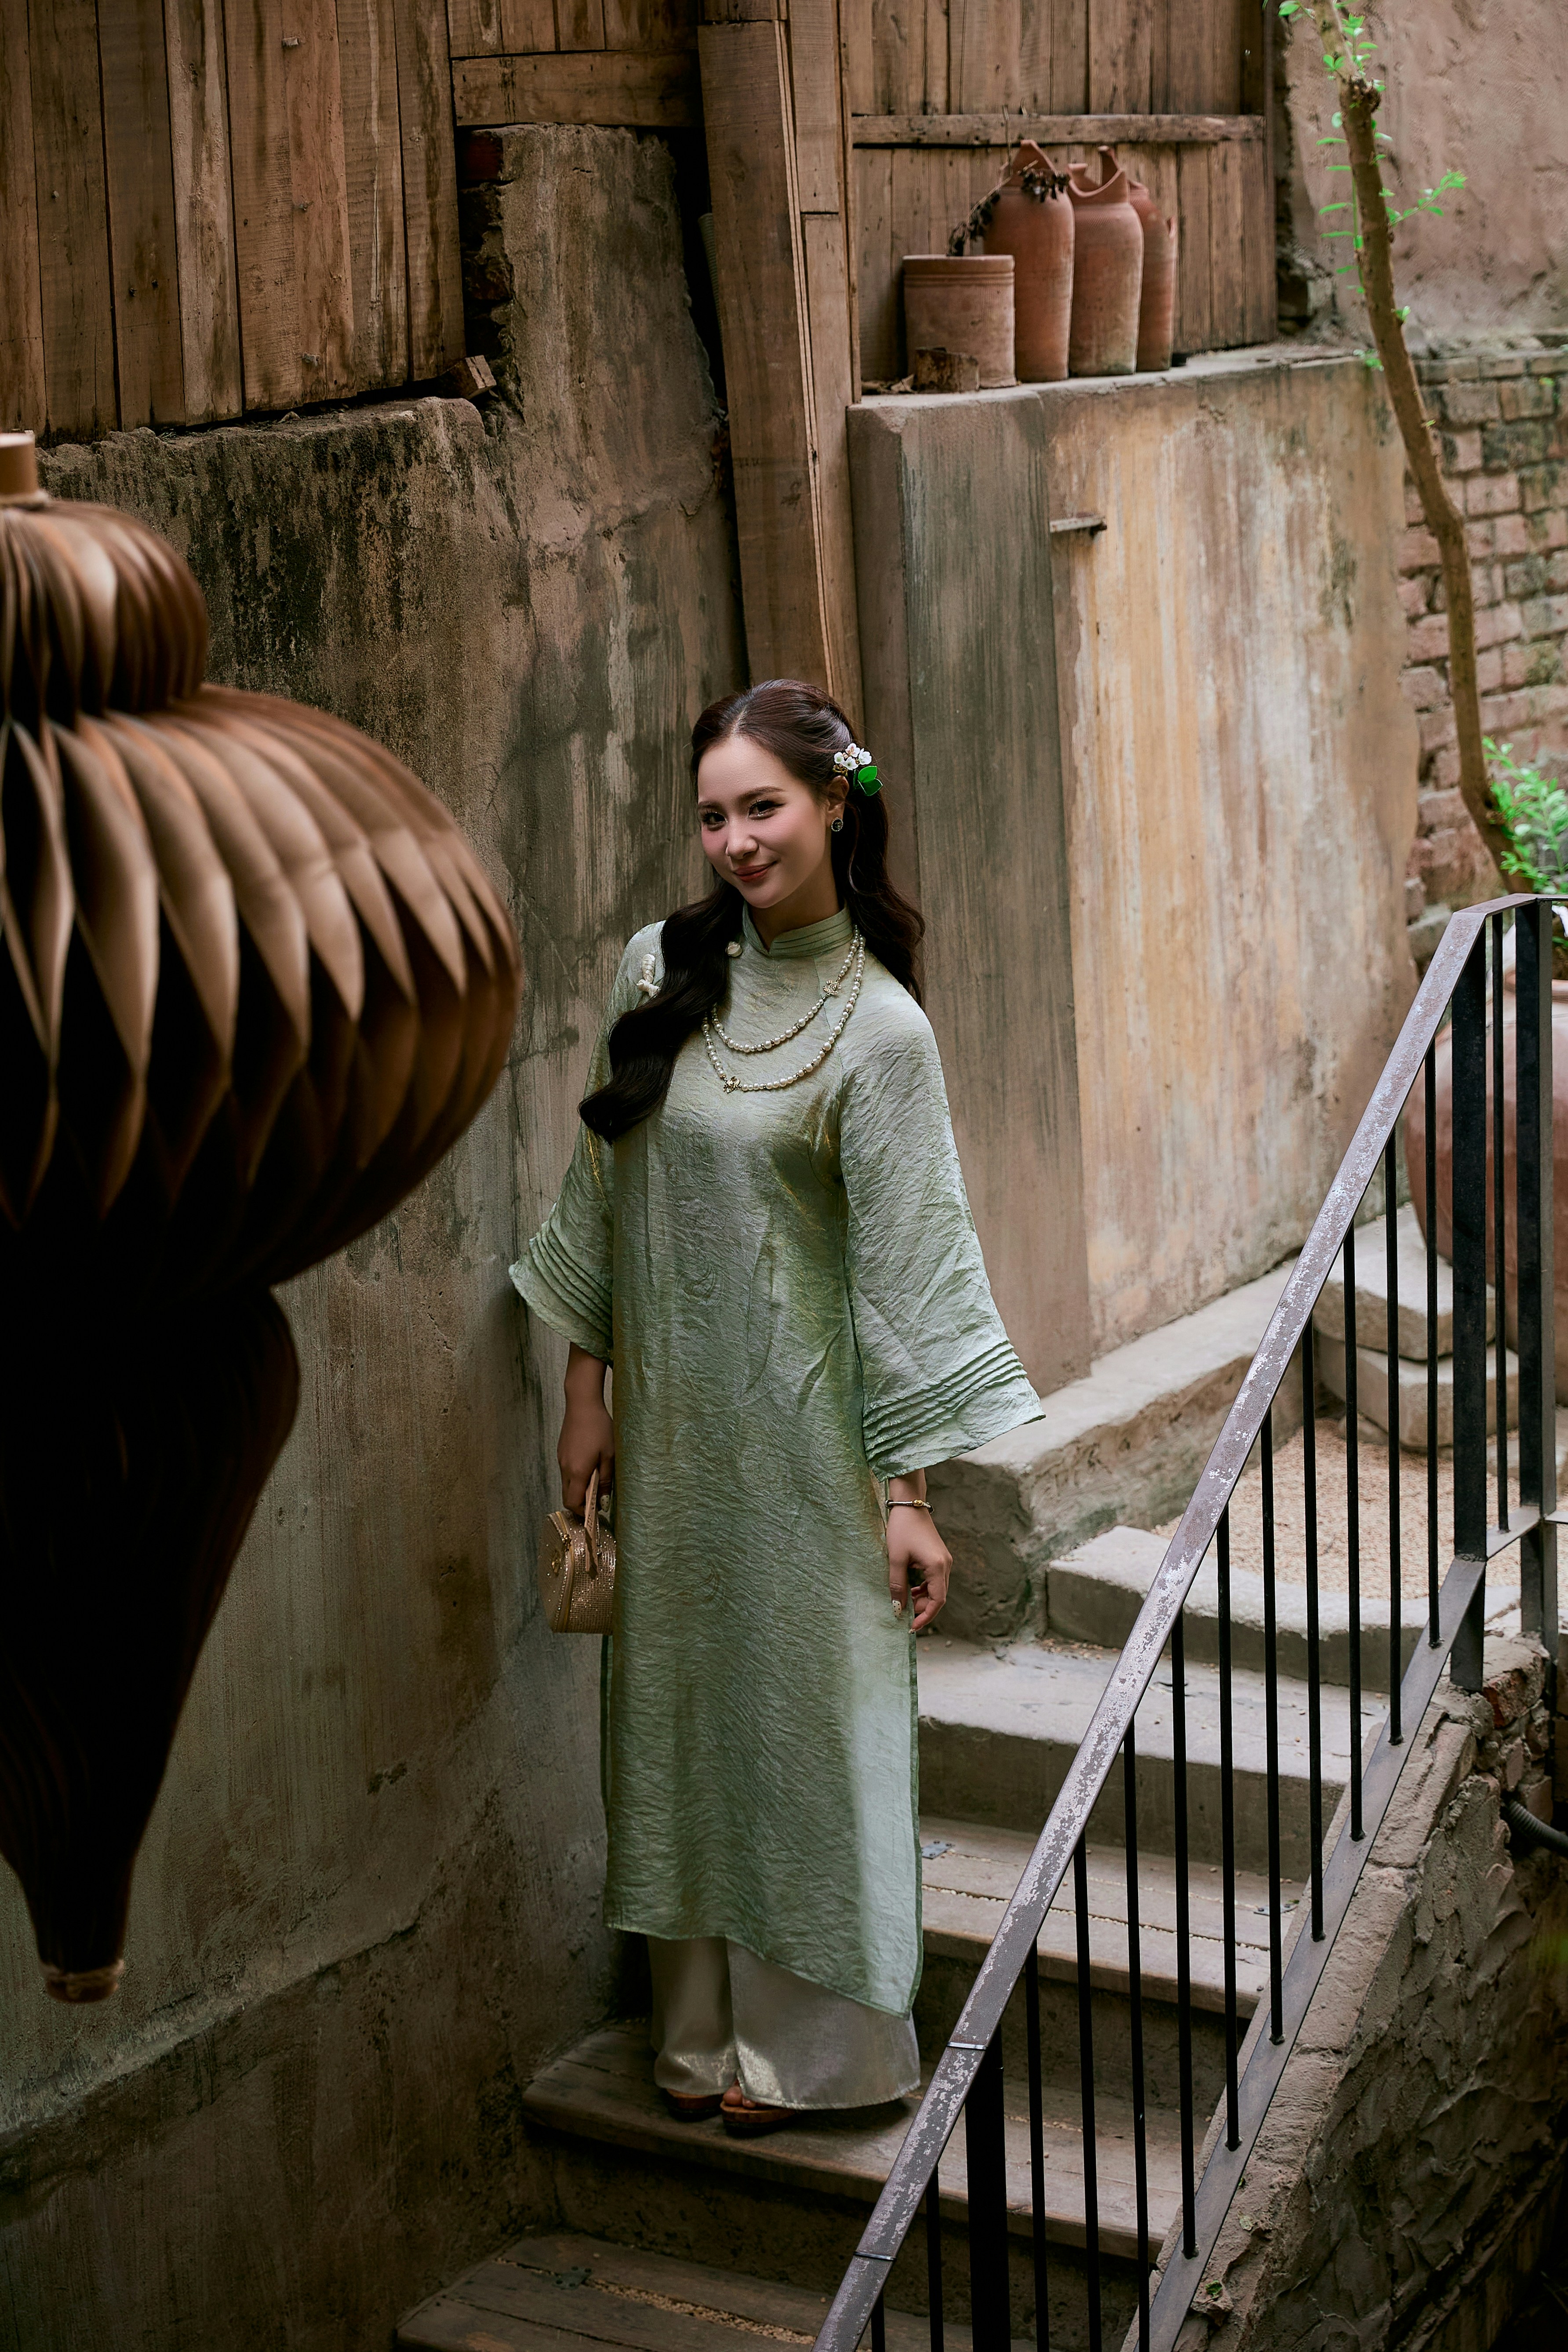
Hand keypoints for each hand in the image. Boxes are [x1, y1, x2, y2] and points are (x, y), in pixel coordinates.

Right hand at [558, 1345, 613, 1512]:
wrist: (582, 1404)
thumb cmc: (599, 1428)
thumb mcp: (609, 1455)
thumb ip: (606, 1480)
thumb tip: (603, 1502)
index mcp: (577, 1471)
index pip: (572, 1502)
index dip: (583, 1511)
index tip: (596, 1511)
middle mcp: (565, 1468)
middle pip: (567, 1496)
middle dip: (580, 1502)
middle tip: (597, 1500)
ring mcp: (561, 1459)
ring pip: (566, 1484)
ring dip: (578, 1488)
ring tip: (596, 1481)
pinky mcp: (561, 1452)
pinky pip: (566, 1472)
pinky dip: (575, 1476)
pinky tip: (589, 1466)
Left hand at [888, 1488, 950, 1633]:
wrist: (909, 1504)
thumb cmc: (902, 1529)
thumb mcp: (896, 1559)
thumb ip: (897, 1585)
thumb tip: (897, 1608)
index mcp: (938, 1566)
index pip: (937, 1601)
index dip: (926, 1616)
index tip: (912, 1627)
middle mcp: (946, 1565)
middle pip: (939, 1597)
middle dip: (924, 1609)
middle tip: (905, 1615)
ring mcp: (944, 1560)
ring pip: (938, 1589)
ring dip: (924, 1599)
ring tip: (906, 1603)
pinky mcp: (938, 1557)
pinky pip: (935, 1580)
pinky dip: (925, 1589)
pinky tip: (912, 1590)